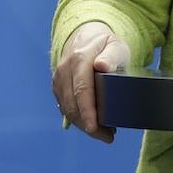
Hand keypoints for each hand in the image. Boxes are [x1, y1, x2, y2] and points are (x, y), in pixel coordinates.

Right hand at [52, 21, 130, 141]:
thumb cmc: (105, 44)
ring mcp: (59, 78)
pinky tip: (92, 124)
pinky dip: (78, 119)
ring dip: (83, 125)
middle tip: (109, 136)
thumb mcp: (115, 45)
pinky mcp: (57, 86)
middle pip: (72, 104)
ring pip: (67, 109)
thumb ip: (112, 55)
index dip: (87, 111)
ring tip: (104, 133)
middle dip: (89, 125)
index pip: (81, 90)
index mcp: (79, 59)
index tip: (94, 128)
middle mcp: (65, 69)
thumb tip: (102, 66)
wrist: (85, 35)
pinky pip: (65, 107)